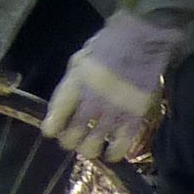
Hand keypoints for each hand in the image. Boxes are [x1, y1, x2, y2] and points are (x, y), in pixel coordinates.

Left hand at [39, 14, 175, 161]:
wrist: (141, 39)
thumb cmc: (108, 44)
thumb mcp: (79, 60)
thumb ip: (71, 84)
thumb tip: (64, 106)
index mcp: (75, 84)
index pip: (56, 116)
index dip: (51, 128)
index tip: (52, 130)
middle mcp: (92, 101)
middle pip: (72, 136)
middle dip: (68, 141)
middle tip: (71, 139)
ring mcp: (114, 111)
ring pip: (93, 145)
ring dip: (88, 149)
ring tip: (90, 146)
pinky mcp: (134, 117)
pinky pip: (121, 145)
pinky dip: (114, 153)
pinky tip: (110, 153)